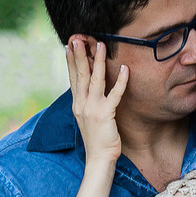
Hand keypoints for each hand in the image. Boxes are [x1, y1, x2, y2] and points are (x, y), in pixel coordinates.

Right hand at [66, 38, 123, 163]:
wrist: (99, 158)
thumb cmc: (97, 139)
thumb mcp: (88, 117)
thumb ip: (87, 102)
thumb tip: (89, 88)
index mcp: (77, 104)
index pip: (72, 77)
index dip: (71, 60)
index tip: (70, 44)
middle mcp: (81, 104)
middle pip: (79, 74)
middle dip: (79, 54)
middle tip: (78, 37)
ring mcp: (92, 108)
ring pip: (94, 79)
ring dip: (97, 60)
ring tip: (100, 44)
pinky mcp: (105, 114)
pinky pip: (114, 94)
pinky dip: (121, 80)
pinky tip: (125, 68)